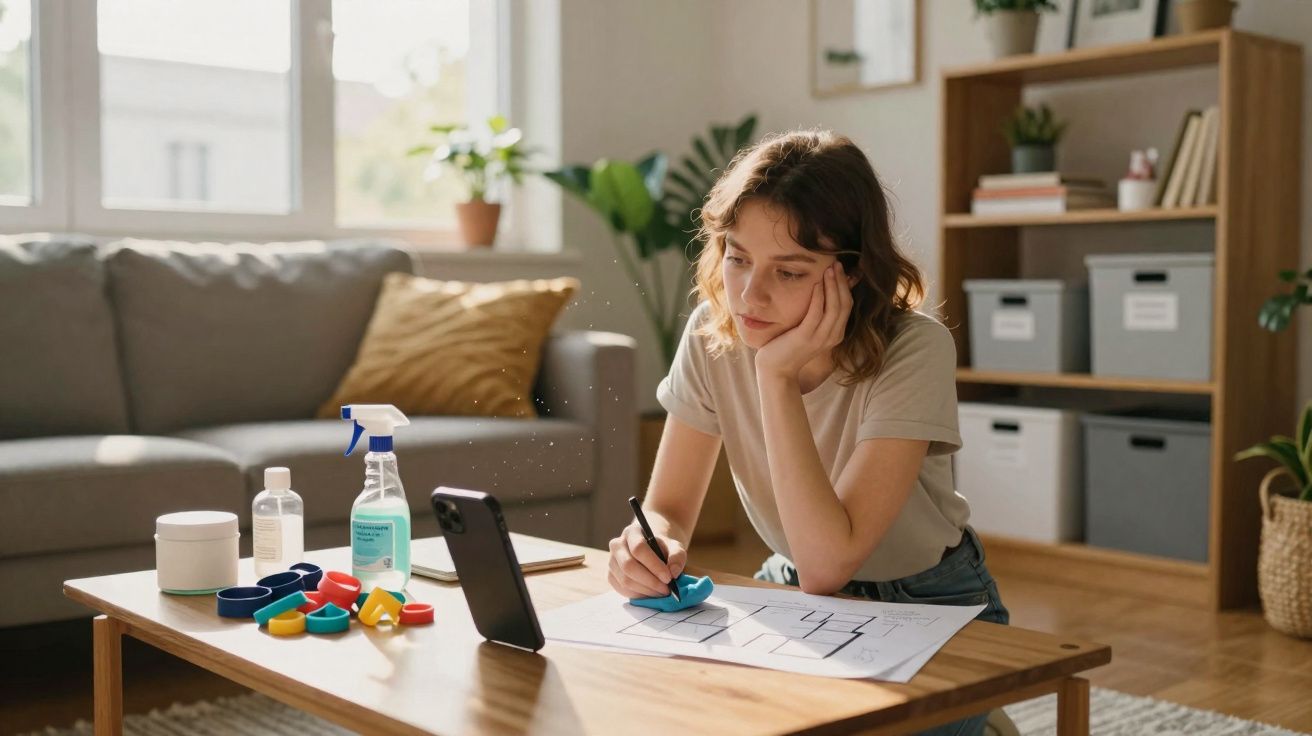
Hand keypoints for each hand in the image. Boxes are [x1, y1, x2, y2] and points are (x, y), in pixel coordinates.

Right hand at [606, 523, 687, 598]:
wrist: (651, 550)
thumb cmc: (662, 548)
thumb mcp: (675, 547)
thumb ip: (677, 556)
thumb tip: (673, 573)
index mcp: (632, 532)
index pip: (638, 548)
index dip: (654, 565)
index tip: (668, 578)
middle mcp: (617, 545)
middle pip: (628, 566)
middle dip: (650, 581)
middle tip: (666, 589)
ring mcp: (611, 561)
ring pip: (625, 580)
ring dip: (646, 590)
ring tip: (661, 592)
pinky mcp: (611, 576)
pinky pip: (622, 589)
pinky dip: (639, 595)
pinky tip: (651, 593)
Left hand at [755, 263, 852, 381]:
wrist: (776, 370)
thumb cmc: (789, 347)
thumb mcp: (808, 329)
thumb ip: (817, 315)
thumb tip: (820, 292)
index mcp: (835, 334)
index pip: (848, 305)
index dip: (846, 286)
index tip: (840, 269)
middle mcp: (832, 336)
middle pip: (845, 304)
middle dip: (842, 282)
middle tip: (836, 263)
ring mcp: (820, 338)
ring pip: (835, 307)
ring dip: (833, 286)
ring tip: (829, 269)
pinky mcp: (806, 337)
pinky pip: (817, 313)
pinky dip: (819, 297)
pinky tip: (817, 283)